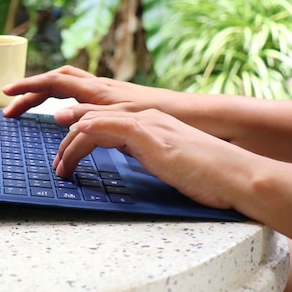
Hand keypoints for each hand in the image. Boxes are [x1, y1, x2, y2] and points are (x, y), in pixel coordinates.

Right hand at [2, 65, 174, 117]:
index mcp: (98, 90)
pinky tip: (66, 115)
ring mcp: (109, 94)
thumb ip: (90, 117)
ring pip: (68, 86)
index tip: (6, 95)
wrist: (197, 116)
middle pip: (56, 81)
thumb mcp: (124, 120)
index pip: (53, 82)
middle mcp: (100, 88)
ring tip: (31, 108)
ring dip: (46, 94)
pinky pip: (81, 96)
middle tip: (11, 109)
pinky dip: (64, 102)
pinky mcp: (117, 103)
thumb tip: (55, 116)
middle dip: (30, 92)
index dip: (27, 88)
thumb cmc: (165, 116)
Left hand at [53, 106, 254, 210]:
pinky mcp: (147, 133)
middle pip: (91, 120)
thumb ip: (146, 155)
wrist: (235, 174)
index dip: (79, 138)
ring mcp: (145, 122)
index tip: (65, 156)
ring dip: (69, 145)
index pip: (103, 123)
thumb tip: (130, 160)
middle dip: (66, 142)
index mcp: (147, 124)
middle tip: (56, 166)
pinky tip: (73, 138)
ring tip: (59, 168)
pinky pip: (108, 125)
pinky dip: (86, 129)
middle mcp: (143, 117)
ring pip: (92, 123)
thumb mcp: (167, 162)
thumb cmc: (206, 174)